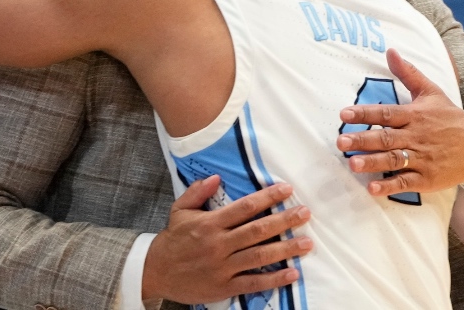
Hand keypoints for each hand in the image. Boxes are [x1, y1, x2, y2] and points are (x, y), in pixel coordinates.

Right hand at [142, 176, 312, 303]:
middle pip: (258, 230)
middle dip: (284, 221)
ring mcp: (222, 266)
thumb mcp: (180, 210)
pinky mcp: (224, 286)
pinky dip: (274, 279)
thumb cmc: (173, 239)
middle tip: (305, 213)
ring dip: (286, 249)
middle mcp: (219, 244)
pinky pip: (253, 282)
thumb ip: (198, 192)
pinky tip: (292, 273)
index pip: (245, 207)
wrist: (155, 271)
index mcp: (210, 223)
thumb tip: (217, 177)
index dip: (268, 197)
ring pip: (259, 255)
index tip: (287, 190)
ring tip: (307, 242)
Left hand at [336, 49, 463, 195]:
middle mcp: (417, 137)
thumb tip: (389, 50)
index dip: (364, 114)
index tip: (344, 114)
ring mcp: (422, 159)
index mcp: (415, 115)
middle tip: (340, 142)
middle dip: (362, 140)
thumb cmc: (451, 118)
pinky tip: (372, 188)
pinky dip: (389, 186)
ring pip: (394, 160)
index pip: (386, 113)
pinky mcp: (427, 179)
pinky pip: (406, 182)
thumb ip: (408, 73)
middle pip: (386, 138)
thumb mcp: (432, 92)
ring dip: (372, 163)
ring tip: (352, 164)